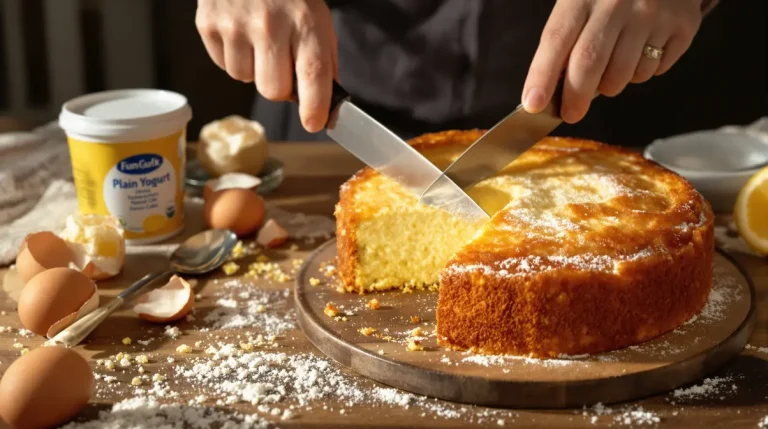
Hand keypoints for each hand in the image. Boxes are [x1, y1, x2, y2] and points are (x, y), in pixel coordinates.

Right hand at [196, 0, 337, 131]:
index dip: (315, 107)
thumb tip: (326, 104)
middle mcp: (269, 24)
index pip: (312, 75)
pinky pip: (224, 65)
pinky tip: (241, 34)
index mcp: (304, 22)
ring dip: (254, 69)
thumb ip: (323, 61)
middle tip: (281, 64)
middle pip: (274, 90)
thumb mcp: (316, 18)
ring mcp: (235, 25)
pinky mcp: (208, 24)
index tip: (314, 123)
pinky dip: (235, 56)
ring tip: (259, 41)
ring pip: (246, 80)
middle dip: (280, 87)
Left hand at [522, 0, 703, 123]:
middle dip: (576, 97)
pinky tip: (640, 51)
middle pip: (589, 63)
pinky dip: (642, 72)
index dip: (542, 76)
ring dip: (611, 85)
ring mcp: (652, 14)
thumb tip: (551, 91)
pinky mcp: (683, 25)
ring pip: (624, 75)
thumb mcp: (581, 0)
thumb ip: (565, 39)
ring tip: (611, 69)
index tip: (533, 105)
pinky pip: (655, 70)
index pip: (556, 40)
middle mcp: (617, 2)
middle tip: (571, 114)